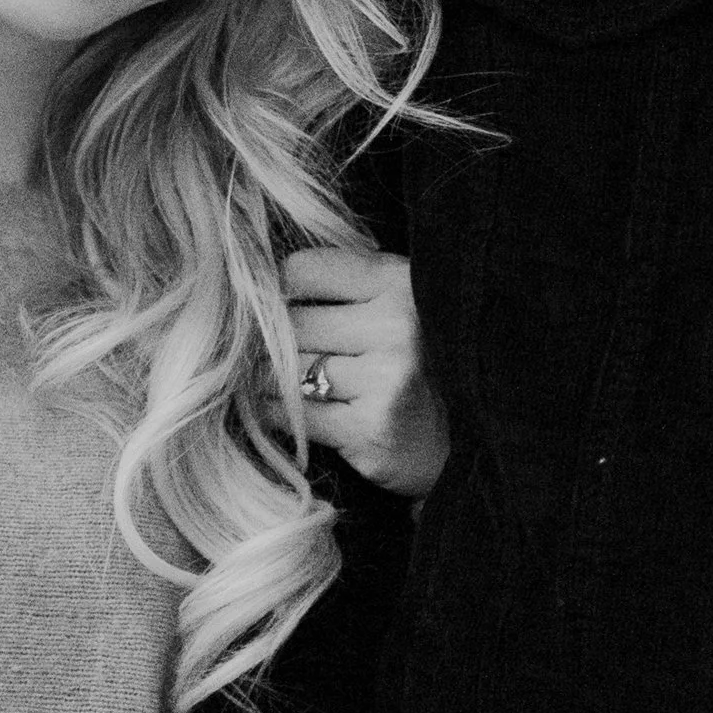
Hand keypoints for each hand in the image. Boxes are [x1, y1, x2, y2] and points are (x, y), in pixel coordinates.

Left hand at [283, 246, 449, 500]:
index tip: (283, 306)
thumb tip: (253, 283)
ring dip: (271, 380)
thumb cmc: (414, 361)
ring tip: (289, 381)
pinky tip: (292, 410)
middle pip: (290, 323)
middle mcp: (396, 326)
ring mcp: (384, 380)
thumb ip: (341, 283)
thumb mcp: (393, 301)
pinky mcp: (369, 430)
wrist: (459, 442)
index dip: (281, 289)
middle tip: (281, 354)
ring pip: (285, 370)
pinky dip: (277, 413)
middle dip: (275, 342)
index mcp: (399, 282)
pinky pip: (291, 414)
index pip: (301, 270)